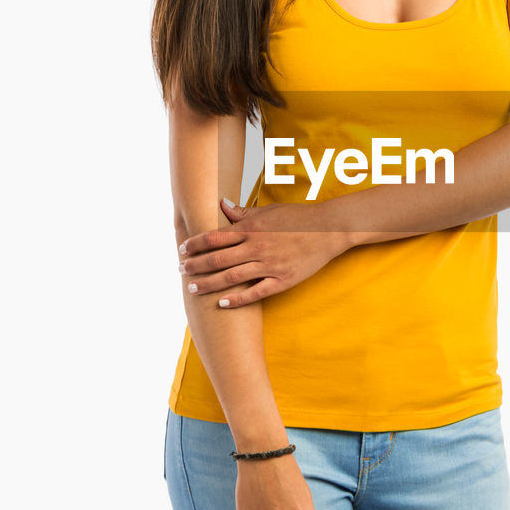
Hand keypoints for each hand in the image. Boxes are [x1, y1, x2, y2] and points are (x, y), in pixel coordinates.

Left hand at [178, 197, 350, 307]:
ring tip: (193, 289)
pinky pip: (256, 292)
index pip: (215, 237)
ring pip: (232, 277)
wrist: (328, 230)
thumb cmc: (298, 218)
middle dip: (196, 265)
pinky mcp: (282, 280)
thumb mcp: (269, 211)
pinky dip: (238, 299)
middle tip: (181, 271)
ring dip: (209, 284)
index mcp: (252, 228)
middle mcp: (257, 247)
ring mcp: (270, 265)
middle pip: (218, 259)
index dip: (196, 243)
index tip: (183, 248)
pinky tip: (223, 303)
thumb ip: (244, 212)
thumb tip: (222, 205)